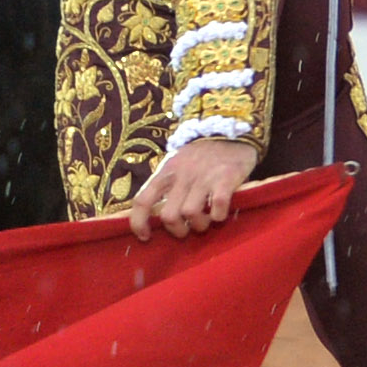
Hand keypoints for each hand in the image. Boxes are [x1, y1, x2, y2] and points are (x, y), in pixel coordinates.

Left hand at [129, 138, 257, 240]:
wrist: (227, 129)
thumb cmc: (199, 155)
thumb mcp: (174, 164)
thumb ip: (165, 186)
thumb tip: (154, 216)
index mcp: (165, 172)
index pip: (142, 200)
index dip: (139, 222)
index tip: (145, 237)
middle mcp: (181, 175)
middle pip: (168, 215)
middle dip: (177, 230)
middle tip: (186, 230)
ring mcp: (203, 177)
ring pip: (191, 213)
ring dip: (198, 225)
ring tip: (204, 222)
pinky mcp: (226, 177)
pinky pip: (217, 205)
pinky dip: (218, 216)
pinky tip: (219, 214)